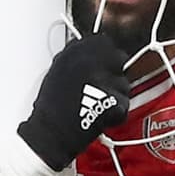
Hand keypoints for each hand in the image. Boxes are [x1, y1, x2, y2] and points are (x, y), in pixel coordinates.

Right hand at [17, 33, 130, 170]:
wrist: (50, 133)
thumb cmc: (51, 107)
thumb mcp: (59, 69)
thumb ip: (79, 57)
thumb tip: (93, 54)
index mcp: (76, 50)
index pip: (104, 42)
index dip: (107, 56)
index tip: (103, 66)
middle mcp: (91, 60)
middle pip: (119, 59)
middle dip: (115, 73)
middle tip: (103, 89)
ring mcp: (103, 78)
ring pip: (124, 83)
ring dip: (117, 94)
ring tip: (98, 105)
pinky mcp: (113, 98)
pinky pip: (124, 103)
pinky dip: (117, 113)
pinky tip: (101, 117)